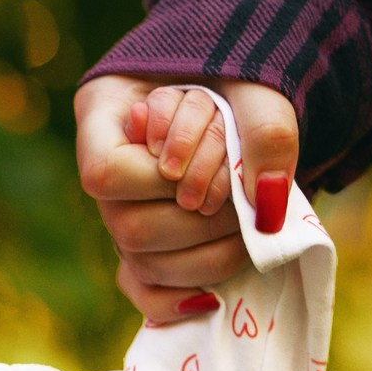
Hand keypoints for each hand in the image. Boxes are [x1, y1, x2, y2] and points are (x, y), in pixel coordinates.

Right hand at [74, 72, 298, 324]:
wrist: (240, 86)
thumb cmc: (240, 72)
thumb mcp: (258, 81)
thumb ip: (266, 132)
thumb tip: (268, 208)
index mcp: (105, 110)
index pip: (104, 173)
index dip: (153, 185)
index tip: (190, 170)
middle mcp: (103, 167)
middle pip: (127, 229)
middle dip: (196, 224)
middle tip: (240, 204)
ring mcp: (120, 210)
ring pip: (141, 264)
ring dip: (205, 256)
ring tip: (247, 230)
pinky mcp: (143, 243)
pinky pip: (145, 290)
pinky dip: (179, 298)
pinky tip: (214, 293)